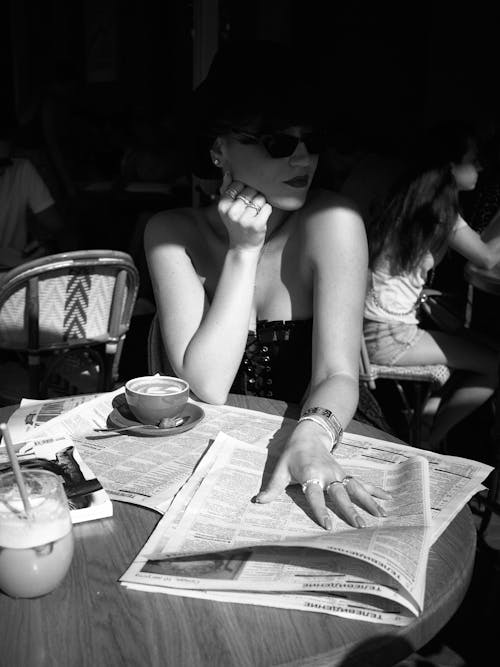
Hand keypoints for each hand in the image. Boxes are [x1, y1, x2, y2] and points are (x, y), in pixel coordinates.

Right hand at [218, 171, 271, 251]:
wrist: (243, 247)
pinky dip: (267, 211)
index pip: (237, 185)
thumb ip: (226, 190)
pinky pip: (267, 207)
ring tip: (255, 213)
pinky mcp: (257, 225)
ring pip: (260, 198)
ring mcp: (244, 219)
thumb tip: (228, 173)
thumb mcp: (227, 208)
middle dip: (253, 196)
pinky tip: (261, 217)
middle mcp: (232, 212)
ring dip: (261, 204)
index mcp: (223, 206)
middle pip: (250, 190)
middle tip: (250, 209)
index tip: (242, 200)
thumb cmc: (236, 225)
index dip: (243, 190)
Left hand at [255, 437, 390, 529]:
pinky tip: (388, 499)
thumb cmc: (292, 455)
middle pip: (340, 494)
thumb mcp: (280, 469)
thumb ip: (272, 488)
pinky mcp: (346, 473)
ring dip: (369, 501)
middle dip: (350, 510)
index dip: (321, 510)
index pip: (315, 495)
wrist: (309, 434)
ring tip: (382, 515)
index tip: (328, 526)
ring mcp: (339, 473)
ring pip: (356, 488)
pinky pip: (362, 483)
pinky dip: (375, 491)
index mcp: (310, 474)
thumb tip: (258, 502)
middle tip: (359, 526)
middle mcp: (328, 474)